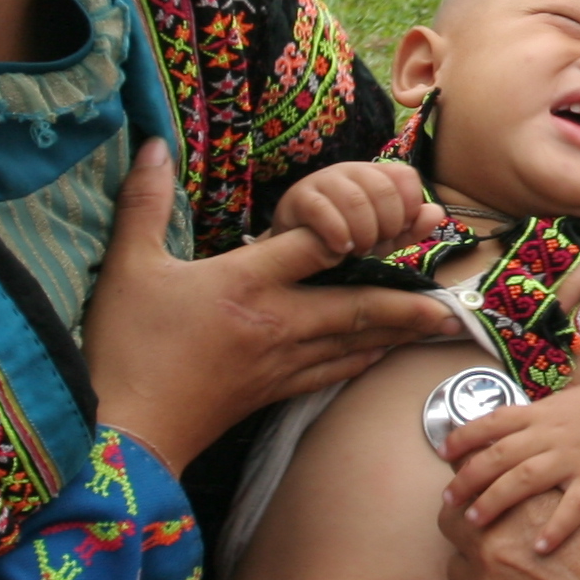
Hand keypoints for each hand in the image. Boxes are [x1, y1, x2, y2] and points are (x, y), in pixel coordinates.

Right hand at [85, 141, 456, 475]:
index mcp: (245, 284)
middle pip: (357, 304)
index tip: (399, 216)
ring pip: (355, 341)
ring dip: (400, 330)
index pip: (314, 246)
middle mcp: (277, 323)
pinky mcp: (274, 393)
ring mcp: (280, 363)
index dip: (356, 228)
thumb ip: (143, 203)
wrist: (128, 434)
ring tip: (442, 322)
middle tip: (455, 294)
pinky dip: (364, 360)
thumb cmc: (124, 348)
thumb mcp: (127, 267)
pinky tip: (382, 356)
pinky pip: (333, 373)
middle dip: (410, 298)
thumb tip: (151, 145)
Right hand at [266, 158, 440, 264]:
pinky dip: (337, 234)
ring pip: (356, 199)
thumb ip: (410, 228)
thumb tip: (436, 212)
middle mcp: (351, 171)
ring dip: (362, 232)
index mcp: (376, 175)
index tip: (399, 232)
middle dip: (386, 225)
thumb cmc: (345, 240)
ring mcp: (323, 180)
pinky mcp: (299, 198)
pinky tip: (340, 250)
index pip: (405, 177)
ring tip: (357, 251)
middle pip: (383, 189)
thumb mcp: (383, 238)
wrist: (296, 251)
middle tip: (375, 246)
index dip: (408, 208)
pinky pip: (324, 210)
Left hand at [440, 491, 579, 579]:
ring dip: (473, 570)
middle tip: (476, 531)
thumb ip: (558, 509)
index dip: (473, 490)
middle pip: (453, 525)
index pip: (475, 485)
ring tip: (496, 575)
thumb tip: (543, 502)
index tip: (479, 496)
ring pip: (458, 572)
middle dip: (463, 527)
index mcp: (527, 512)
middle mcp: (499, 549)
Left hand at [443, 381, 579, 549]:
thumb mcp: (571, 403)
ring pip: (526, 478)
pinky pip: (574, 508)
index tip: (443, 454)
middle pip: (500, 454)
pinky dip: (555, 527)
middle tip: (447, 501)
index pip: (494, 421)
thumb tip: (500, 425)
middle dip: (469, 478)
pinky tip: (539, 547)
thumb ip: (537, 418)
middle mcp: (555, 434)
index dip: (465, 437)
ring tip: (474, 522)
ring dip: (496, 500)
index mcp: (545, 413)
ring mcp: (577, 458)